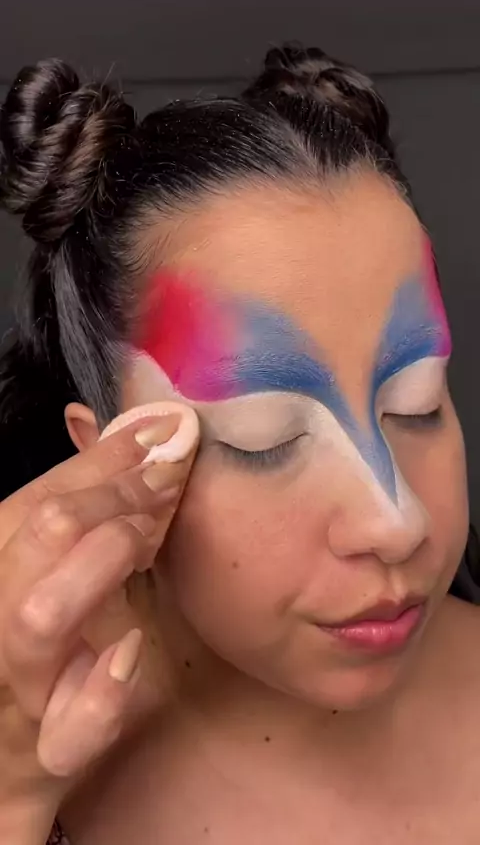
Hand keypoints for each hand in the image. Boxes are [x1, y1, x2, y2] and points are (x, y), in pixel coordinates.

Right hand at [0, 404, 198, 829]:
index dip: (104, 459)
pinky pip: (68, 730)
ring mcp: (19, 689)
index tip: (164, 434)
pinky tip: (130, 653)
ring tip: (146, 542)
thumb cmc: (41, 651)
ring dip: (104, 562)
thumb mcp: (58, 572)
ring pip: (39, 616)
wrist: (5, 765)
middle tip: (166, 480)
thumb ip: (89, 508)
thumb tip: (141, 432)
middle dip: (110, 495)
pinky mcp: (45, 757)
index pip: (39, 497)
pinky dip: (101, 692)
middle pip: (38, 534)